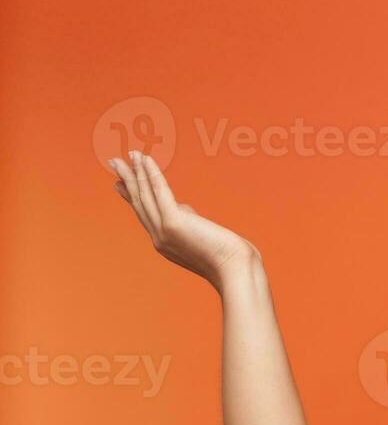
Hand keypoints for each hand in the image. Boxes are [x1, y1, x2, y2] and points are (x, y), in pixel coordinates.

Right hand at [107, 151, 259, 290]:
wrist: (235, 270)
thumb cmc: (228, 257)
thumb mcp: (202, 236)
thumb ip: (189, 221)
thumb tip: (185, 209)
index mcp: (165, 242)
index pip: (144, 215)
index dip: (131, 196)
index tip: (119, 183)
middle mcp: (159, 238)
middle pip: (139, 203)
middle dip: (127, 180)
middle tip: (114, 162)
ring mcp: (164, 231)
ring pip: (145, 196)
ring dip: (135, 172)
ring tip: (129, 155)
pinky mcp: (174, 223)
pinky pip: (159, 191)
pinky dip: (151, 173)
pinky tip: (145, 159)